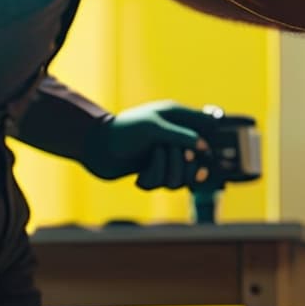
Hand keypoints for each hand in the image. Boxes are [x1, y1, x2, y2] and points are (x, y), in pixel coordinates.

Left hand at [81, 100, 214, 189]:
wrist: (94, 146)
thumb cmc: (124, 130)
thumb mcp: (154, 128)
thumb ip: (182, 136)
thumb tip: (205, 147)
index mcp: (178, 120)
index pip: (208, 128)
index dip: (211, 142)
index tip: (203, 152)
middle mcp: (174, 139)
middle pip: (198, 161)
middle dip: (185, 162)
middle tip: (174, 153)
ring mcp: (164, 158)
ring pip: (180, 178)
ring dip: (166, 171)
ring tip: (152, 158)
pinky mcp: (153, 173)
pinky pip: (161, 185)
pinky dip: (150, 178)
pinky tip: (139, 172)